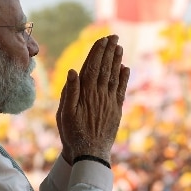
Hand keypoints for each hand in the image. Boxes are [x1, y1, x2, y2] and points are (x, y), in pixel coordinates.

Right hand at [56, 35, 129, 164]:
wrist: (90, 153)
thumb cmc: (73, 134)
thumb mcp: (64, 113)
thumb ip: (69, 92)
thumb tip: (72, 71)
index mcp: (86, 93)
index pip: (92, 67)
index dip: (97, 52)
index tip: (102, 39)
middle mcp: (100, 95)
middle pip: (105, 68)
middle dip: (109, 51)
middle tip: (114, 36)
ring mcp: (110, 102)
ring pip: (115, 76)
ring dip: (117, 60)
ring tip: (119, 47)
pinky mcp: (117, 110)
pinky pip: (122, 90)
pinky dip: (124, 78)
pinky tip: (126, 68)